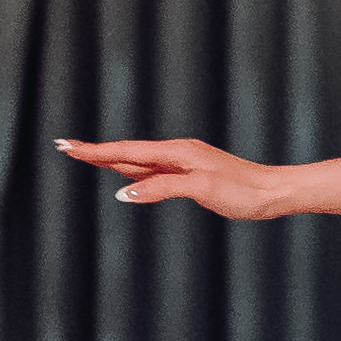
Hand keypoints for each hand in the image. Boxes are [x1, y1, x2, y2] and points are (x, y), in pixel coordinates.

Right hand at [60, 135, 290, 219]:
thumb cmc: (244, 191)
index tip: (67, 147)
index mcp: (177, 153)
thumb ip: (162, 188)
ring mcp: (184, 163)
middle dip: (95, 151)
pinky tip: (128, 174)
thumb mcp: (201, 188)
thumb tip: (124, 193)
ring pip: (139, 160)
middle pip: (128, 152)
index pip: (126, 151)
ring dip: (111, 158)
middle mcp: (178, 154)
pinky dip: (133, 170)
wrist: (275, 193)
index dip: (95, 151)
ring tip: (86, 156)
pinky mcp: (191, 174)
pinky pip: (153, 170)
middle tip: (64, 147)